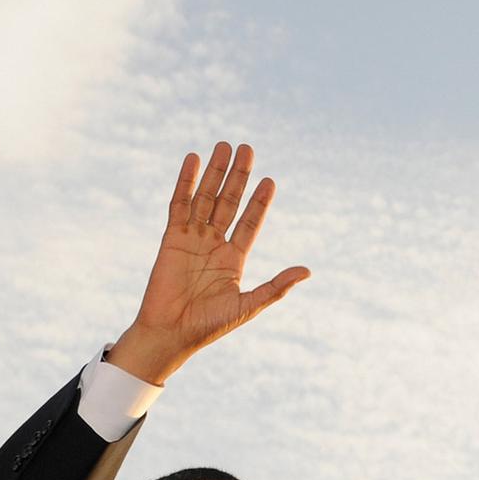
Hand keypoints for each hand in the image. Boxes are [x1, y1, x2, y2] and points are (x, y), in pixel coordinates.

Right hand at [108, 142, 310, 384]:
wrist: (171, 333)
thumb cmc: (209, 325)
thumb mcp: (249, 305)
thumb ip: (276, 287)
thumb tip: (307, 271)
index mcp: (234, 259)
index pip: (249, 223)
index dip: (259, 202)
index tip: (270, 181)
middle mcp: (214, 244)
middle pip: (228, 202)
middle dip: (238, 177)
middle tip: (247, 148)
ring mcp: (192, 239)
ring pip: (206, 198)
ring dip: (215, 172)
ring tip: (224, 146)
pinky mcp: (171, 237)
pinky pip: (179, 204)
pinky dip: (185, 182)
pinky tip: (193, 159)